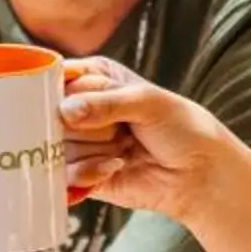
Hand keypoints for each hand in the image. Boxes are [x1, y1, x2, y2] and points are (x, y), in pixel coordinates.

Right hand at [57, 59, 237, 228]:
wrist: (199, 173)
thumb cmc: (181, 127)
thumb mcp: (146, 102)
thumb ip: (105, 103)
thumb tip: (65, 111)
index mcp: (94, 78)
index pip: (56, 77)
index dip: (57, 91)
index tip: (70, 105)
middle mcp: (82, 108)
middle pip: (52, 115)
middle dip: (86, 126)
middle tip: (119, 129)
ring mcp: (80, 142)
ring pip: (58, 146)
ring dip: (95, 150)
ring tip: (124, 148)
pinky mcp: (82, 174)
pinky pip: (66, 174)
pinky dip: (91, 172)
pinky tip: (117, 166)